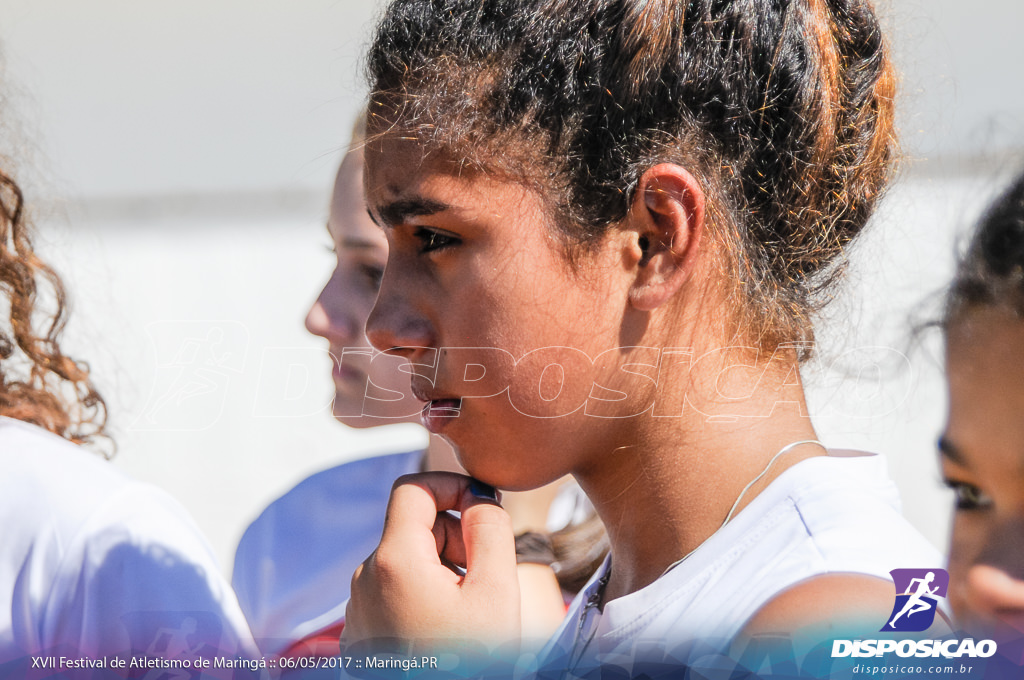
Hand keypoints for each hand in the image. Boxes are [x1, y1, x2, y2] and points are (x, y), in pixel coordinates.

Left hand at [341, 472, 520, 650]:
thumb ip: (491, 528)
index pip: (414, 487)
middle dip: (454, 538)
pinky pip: (392, 595)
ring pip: (405, 563)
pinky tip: (446, 633)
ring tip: (468, 612)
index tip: (483, 507)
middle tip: (485, 575)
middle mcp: (364, 578)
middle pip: (412, 527)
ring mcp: (357, 609)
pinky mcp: (359, 635)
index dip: (452, 485)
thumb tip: (479, 497)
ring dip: (442, 571)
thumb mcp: (496, 591)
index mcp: (393, 560)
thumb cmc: (469, 664)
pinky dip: (422, 598)